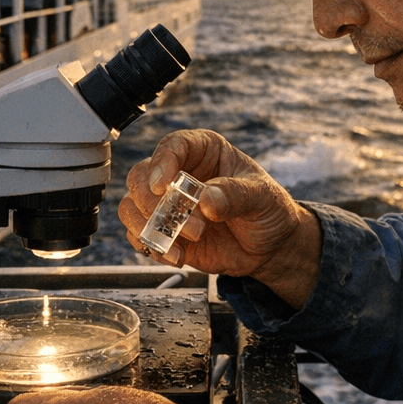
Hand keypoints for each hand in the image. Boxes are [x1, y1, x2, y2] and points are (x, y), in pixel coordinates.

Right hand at [119, 129, 321, 308]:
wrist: (270, 247)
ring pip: (132, 206)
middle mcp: (179, 173)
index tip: (163, 185)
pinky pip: (140, 236)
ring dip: (151, 227)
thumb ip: (235, 195)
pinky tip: (177, 257)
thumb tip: (207, 201)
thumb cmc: (268, 209)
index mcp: (203, 151)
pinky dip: (153, 247)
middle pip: (140, 176)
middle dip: (154, 202)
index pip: (173, 146)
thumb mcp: (262, 196)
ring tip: (183, 244)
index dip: (162, 162)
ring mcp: (168, 204)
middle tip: (188, 223)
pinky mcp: (165, 232)